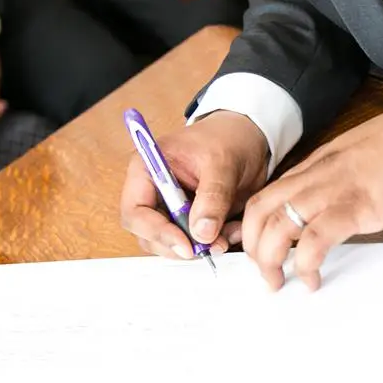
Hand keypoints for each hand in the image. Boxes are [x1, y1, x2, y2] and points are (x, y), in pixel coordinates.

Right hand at [119, 111, 271, 258]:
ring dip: (200, 247)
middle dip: (181, 245)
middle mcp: (152, 192)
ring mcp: (169, 208)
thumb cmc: (227, 138)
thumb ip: (213, 197)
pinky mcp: (188, 219)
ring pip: (172, 244)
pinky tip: (233, 230)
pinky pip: (194, 242)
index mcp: (147, 169)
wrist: (246, 135)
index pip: (136, 212)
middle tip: (213, 245)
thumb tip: (201, 233)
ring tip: (230, 233)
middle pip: (150, 235)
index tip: (187, 245)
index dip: (157, 233)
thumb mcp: (223, 163)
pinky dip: (213, 243)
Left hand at [242, 105, 382, 290]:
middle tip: (264, 270)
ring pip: (278, 227)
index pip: (266, 196)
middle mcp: (315, 177)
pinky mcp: (354, 209)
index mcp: (315, 165)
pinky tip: (311, 277)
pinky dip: (306, 263)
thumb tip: (330, 207)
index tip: (254, 247)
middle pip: (260, 212)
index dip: (252, 226)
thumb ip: (338, 180)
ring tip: (279, 280)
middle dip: (252, 247)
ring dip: (270, 260)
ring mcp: (332, 192)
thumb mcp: (357, 159)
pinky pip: (315, 240)